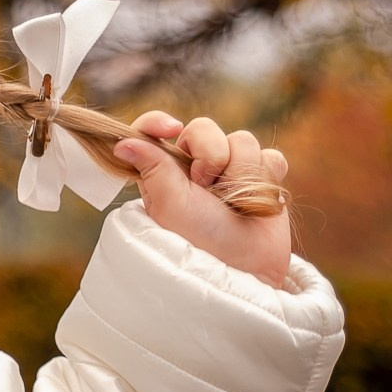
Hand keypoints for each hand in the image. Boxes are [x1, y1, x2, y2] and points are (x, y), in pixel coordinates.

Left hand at [111, 112, 293, 288]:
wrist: (245, 268)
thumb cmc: (199, 240)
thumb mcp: (170, 204)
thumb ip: (152, 167)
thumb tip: (121, 142)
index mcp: (164, 170)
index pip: (153, 131)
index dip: (158, 122)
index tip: (170, 129)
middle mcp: (195, 166)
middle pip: (204, 128)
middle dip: (210, 154)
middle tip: (207, 187)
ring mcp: (230, 170)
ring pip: (243, 141)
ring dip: (240, 173)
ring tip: (234, 204)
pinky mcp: (262, 177)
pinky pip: (270, 157)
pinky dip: (266, 178)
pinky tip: (257, 202)